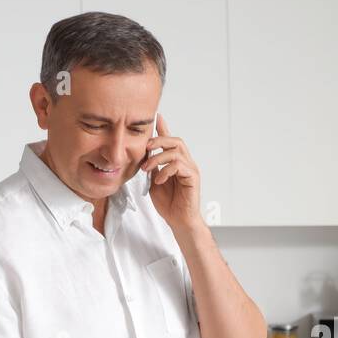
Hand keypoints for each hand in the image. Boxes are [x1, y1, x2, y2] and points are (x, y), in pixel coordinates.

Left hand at [141, 113, 201, 232]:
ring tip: (147, 168)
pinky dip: (166, 170)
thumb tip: (145, 154)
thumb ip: (152, 166)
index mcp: (176, 162)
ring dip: (158, 157)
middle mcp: (186, 163)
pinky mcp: (193, 177)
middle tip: (146, 147)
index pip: (171, 141)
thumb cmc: (169, 204)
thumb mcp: (154, 181)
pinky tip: (159, 179)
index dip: (163, 128)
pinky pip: (179, 165)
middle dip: (159, 140)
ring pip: (176, 151)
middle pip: (176, 141)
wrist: (179, 220)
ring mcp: (191, 169)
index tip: (156, 117)